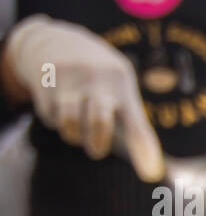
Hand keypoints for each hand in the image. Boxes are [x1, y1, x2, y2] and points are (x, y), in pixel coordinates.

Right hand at [1, 14, 163, 181]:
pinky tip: (59, 106)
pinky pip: (50, 118)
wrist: (59, 40)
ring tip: (78, 128)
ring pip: (69, 126)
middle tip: (97, 150)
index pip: (136, 124)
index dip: (144, 149)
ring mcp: (68, 79)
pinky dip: (56, 120)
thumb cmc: (101, 77)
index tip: (151, 175)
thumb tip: (149, 168)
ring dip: (74, 136)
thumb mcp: (120, 87)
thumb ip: (132, 122)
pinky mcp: (44, 82)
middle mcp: (97, 80)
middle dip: (97, 144)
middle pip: (99, 124)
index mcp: (122, 85)